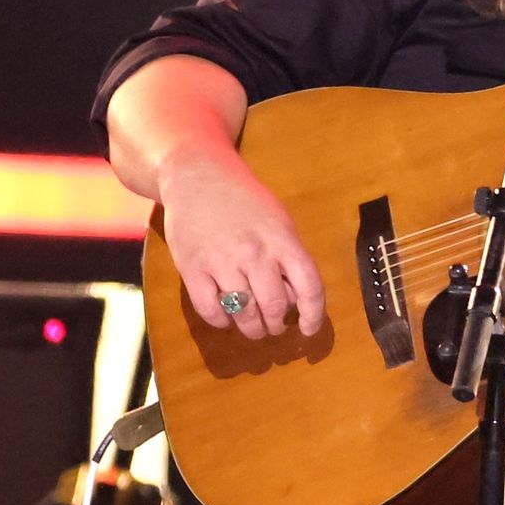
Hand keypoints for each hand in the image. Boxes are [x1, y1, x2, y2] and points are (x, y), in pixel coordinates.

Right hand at [159, 148, 325, 340]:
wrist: (197, 175)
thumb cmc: (244, 199)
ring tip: (254, 328)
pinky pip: (210, 310)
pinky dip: (221, 321)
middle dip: (277, 324)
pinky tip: (226, 317)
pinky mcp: (192, 269)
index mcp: (282, 239)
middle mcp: (254, 253)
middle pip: (275, 306)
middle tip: (274, 326)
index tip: (308, 328)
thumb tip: (296, 298)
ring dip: (252, 329)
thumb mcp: (278, 221)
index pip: (309, 286)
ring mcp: (221, 262)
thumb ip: (288, 256)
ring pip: (244, 314)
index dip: (313, 314)